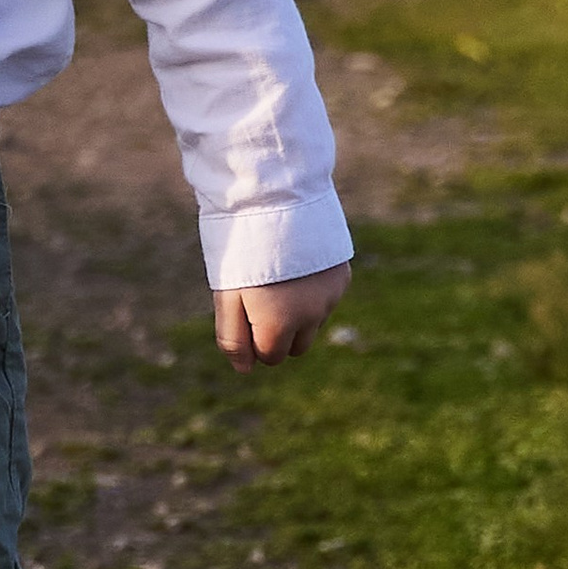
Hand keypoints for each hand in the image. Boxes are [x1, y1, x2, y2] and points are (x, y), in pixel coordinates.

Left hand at [212, 260, 352, 370]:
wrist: (273, 198)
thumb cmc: (241, 250)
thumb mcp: (226, 295)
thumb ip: (233, 339)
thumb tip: (244, 370)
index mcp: (280, 325)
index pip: (270, 356)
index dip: (254, 337)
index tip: (244, 309)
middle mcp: (312, 317)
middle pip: (296, 346)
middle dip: (279, 332)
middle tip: (260, 297)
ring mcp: (331, 296)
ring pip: (314, 322)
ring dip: (297, 311)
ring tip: (277, 275)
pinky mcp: (342, 276)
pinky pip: (327, 298)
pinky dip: (312, 290)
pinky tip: (297, 264)